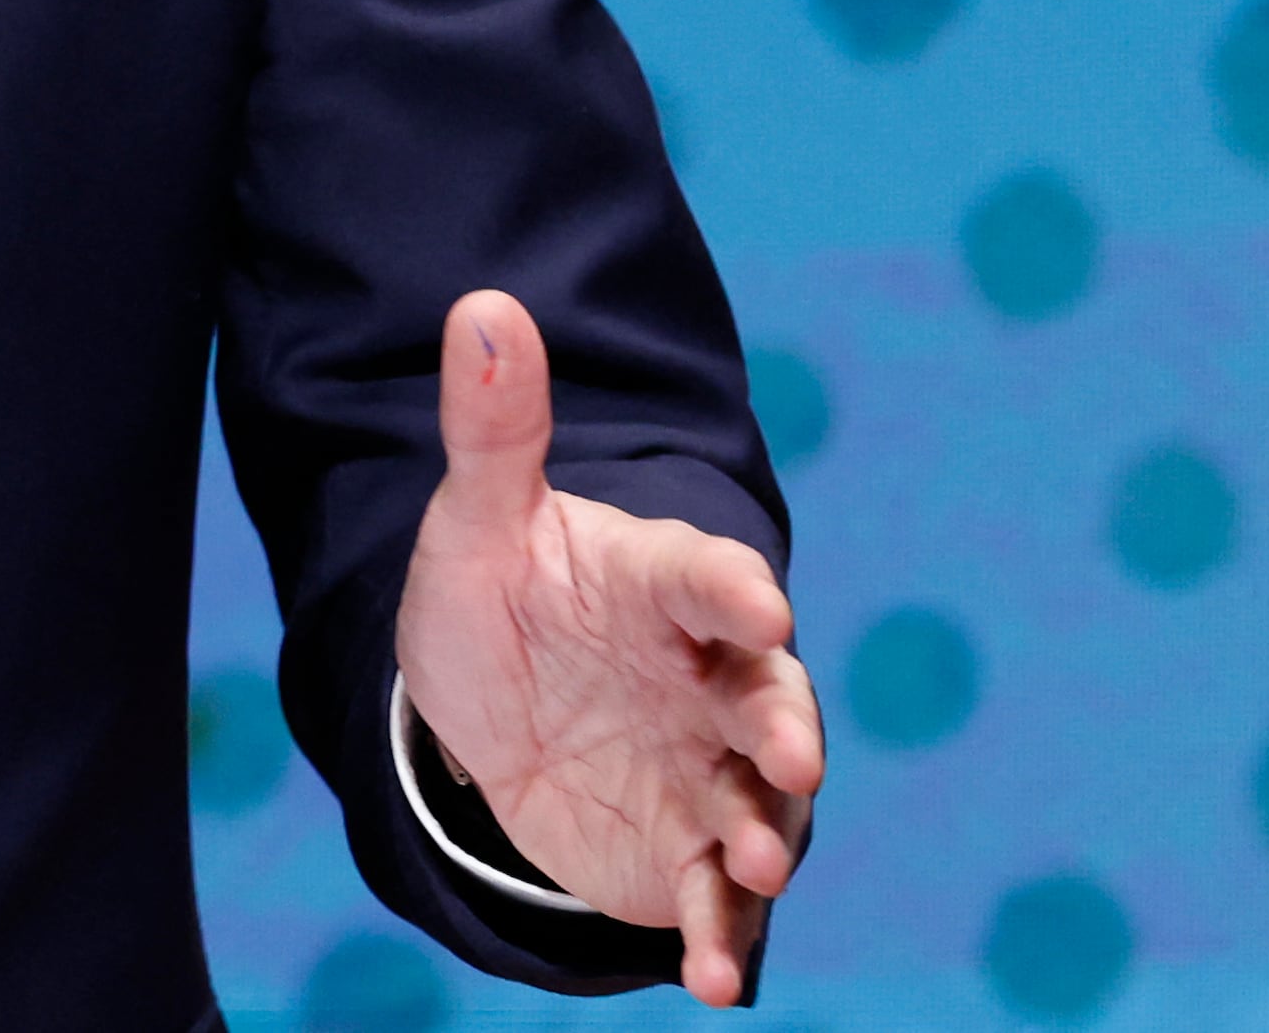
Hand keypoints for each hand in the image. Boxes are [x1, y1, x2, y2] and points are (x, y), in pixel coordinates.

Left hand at [393, 290, 822, 1007]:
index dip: (734, 592)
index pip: (706, 580)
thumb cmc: (504, 597)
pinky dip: (721, 933)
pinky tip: (710, 978)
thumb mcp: (480, 519)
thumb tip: (481, 302)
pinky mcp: (686, 848)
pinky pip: (715, 896)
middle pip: (765, 699)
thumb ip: (493, 427)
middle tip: (788, 755)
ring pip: (758, 806)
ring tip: (755, 871)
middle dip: (784, 727)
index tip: (761, 605)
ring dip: (764, 840)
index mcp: (662, 585)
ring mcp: (706, 768)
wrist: (494, 708)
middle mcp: (705, 678)